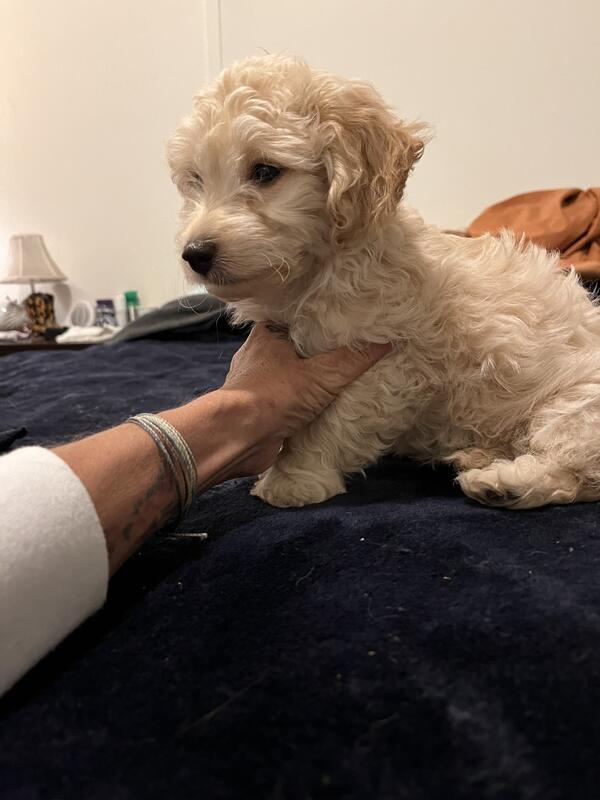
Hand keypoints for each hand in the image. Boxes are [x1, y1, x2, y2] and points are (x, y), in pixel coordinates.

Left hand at [220, 322, 391, 475]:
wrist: (238, 437)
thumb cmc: (273, 395)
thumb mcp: (322, 375)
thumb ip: (354, 359)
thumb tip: (386, 341)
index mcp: (268, 334)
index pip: (300, 321)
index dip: (324, 324)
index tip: (349, 327)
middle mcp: (258, 356)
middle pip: (296, 350)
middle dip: (319, 357)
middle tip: (351, 356)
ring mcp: (256, 384)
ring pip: (291, 378)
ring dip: (310, 385)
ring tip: (342, 384)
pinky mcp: (257, 411)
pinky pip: (286, 403)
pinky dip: (301, 408)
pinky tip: (322, 410)